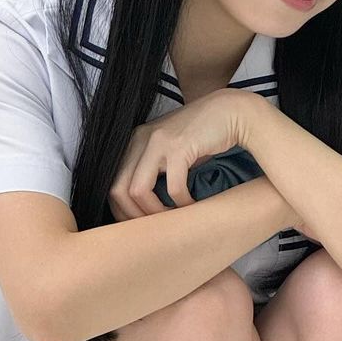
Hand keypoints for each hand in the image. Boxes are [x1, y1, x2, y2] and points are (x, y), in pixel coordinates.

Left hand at [109, 88, 256, 221]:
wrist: (229, 112)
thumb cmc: (201, 138)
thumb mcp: (168, 152)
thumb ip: (152, 171)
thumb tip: (141, 206)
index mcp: (133, 142)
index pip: (112, 185)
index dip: (123, 212)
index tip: (142, 225)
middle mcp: (139, 139)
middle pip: (117, 190)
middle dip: (134, 216)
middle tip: (155, 228)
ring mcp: (157, 141)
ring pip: (138, 191)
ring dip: (156, 213)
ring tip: (174, 218)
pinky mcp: (179, 147)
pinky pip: (173, 187)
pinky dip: (182, 203)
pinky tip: (192, 204)